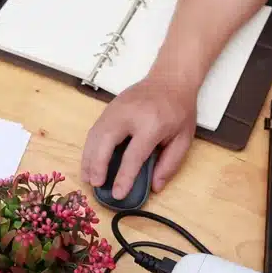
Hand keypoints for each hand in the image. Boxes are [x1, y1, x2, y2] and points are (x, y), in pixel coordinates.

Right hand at [81, 74, 197, 199]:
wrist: (170, 79)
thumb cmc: (179, 110)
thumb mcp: (184, 138)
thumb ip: (170, 163)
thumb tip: (155, 187)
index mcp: (152, 124)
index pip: (133, 155)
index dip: (124, 176)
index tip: (118, 193)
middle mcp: (130, 115)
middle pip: (106, 141)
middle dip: (97, 164)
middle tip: (95, 184)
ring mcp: (116, 109)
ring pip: (95, 135)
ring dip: (89, 157)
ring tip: (88, 177)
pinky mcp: (108, 108)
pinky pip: (94, 129)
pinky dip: (89, 147)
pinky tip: (89, 161)